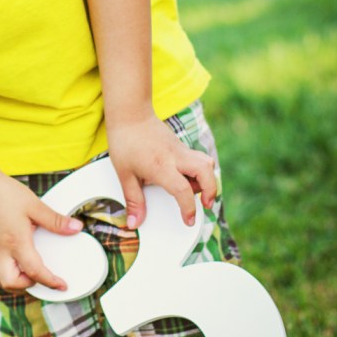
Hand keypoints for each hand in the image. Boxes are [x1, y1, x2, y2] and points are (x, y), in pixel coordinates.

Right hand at [0, 175, 82, 291]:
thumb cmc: (5, 193)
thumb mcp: (34, 205)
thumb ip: (55, 221)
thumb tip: (76, 228)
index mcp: (16, 242)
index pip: (35, 272)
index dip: (50, 282)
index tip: (62, 285)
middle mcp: (1, 251)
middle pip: (11, 283)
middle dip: (28, 286)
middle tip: (41, 277)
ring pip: (0, 279)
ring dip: (15, 281)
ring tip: (28, 272)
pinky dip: (5, 272)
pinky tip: (14, 261)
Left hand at [109, 113, 217, 229]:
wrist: (130, 113)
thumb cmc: (125, 141)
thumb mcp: (125, 174)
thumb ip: (133, 200)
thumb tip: (134, 223)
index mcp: (161, 167)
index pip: (183, 190)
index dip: (188, 208)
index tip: (189, 220)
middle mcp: (176, 157)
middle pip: (206, 171)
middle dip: (212, 190)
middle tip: (206, 204)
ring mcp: (181, 149)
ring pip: (206, 162)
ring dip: (207, 178)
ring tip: (195, 190)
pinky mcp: (181, 145)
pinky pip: (197, 158)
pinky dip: (198, 170)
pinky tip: (184, 176)